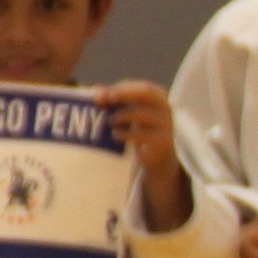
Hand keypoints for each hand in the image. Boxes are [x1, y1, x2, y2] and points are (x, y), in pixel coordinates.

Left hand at [105, 82, 190, 230]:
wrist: (160, 170)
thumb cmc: (139, 139)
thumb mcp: (127, 121)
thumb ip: (114, 106)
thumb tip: (91, 92)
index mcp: (158, 102)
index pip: (143, 87)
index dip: (121, 88)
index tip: (100, 94)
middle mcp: (166, 112)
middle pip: (146, 94)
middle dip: (122, 95)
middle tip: (102, 102)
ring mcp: (167, 129)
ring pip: (144, 114)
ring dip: (122, 117)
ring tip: (109, 124)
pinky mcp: (164, 148)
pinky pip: (144, 136)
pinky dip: (128, 134)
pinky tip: (116, 137)